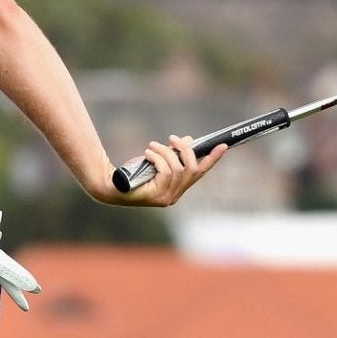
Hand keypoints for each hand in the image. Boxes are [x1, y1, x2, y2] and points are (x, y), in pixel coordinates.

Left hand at [106, 133, 226, 207]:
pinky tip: (147, 154)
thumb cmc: (134, 172)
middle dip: (184, 151)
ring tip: (152, 146)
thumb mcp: (158, 159)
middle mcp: (175, 196)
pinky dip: (158, 159)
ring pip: (177, 169)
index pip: (200, 172)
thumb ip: (174, 153)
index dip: (212, 159)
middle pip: (191, 169)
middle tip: (172, 138)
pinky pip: (165, 172)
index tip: (223, 145)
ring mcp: (167, 198)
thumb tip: (188, 140)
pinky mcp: (157, 197)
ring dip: (165, 153)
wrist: (113, 185)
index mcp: (178, 187)